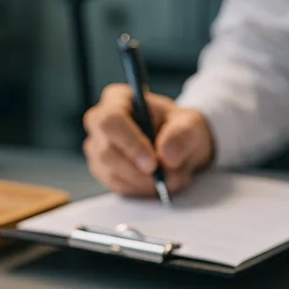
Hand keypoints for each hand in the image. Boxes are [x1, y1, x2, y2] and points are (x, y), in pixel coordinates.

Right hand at [82, 83, 214, 196]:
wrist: (179, 144)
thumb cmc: (180, 127)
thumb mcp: (190, 125)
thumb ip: (182, 135)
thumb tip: (166, 154)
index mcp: (117, 99)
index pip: (111, 120)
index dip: (129, 143)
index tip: (153, 163)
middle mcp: (100, 121)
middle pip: (107, 151)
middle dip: (139, 171)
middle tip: (168, 178)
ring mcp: (97, 147)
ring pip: (111, 172)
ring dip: (144, 182)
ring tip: (172, 179)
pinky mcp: (102, 169)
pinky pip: (117, 185)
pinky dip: (141, 189)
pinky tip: (158, 183)